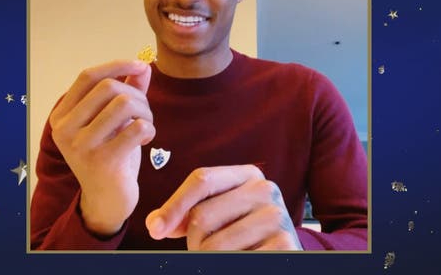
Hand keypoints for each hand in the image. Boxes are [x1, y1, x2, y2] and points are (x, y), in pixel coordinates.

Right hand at [49, 60, 154, 236]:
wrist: (108, 200)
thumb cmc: (111, 155)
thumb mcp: (113, 121)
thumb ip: (126, 92)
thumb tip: (143, 66)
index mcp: (62, 115)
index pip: (88, 76)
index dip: (117, 65)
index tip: (142, 66)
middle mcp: (64, 129)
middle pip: (109, 88)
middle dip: (137, 95)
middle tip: (145, 113)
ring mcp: (81, 146)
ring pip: (124, 104)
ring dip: (145, 112)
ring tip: (146, 125)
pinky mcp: (101, 162)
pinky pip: (136, 128)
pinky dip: (149, 129)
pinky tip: (148, 139)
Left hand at [145, 165, 302, 249]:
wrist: (284, 253)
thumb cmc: (244, 232)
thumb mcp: (219, 213)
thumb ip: (187, 213)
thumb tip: (156, 224)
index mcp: (248, 174)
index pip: (201, 180)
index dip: (174, 205)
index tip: (155, 230)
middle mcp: (265, 189)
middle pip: (202, 215)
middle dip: (193, 240)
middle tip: (204, 249)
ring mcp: (277, 217)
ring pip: (214, 244)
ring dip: (207, 258)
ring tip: (224, 255)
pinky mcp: (284, 245)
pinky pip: (234, 261)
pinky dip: (228, 266)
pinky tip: (241, 259)